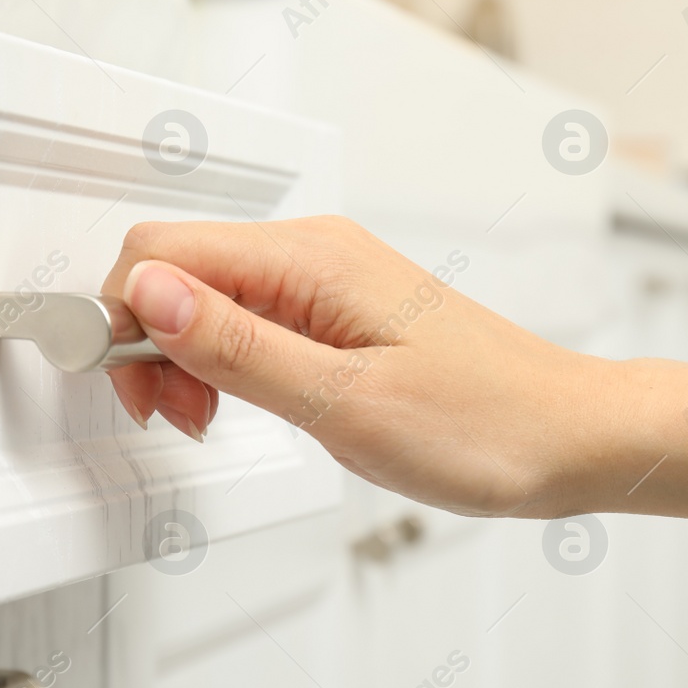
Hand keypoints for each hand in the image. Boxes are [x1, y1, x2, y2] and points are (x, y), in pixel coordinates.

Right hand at [101, 216, 687, 520]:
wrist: (568, 436)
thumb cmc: (484, 424)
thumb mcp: (343, 402)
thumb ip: (237, 348)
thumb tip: (147, 294)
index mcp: (309, 259)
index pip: (160, 251)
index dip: (120, 318)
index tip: (127, 389)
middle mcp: (314, 253)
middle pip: (176, 267)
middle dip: (147, 342)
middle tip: (176, 416)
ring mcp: (327, 280)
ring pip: (208, 296)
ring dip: (184, 357)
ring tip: (212, 419)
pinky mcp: (339, 311)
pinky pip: (250, 317)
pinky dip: (226, 361)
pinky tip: (244, 404)